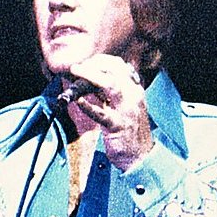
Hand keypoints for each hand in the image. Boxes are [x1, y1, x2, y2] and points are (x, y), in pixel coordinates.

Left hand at [66, 54, 153, 170]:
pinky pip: (101, 114)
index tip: (87, 62)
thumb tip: (93, 81)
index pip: (121, 65)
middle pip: (115, 70)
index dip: (102, 60)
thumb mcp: (127, 107)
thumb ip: (114, 93)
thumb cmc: (130, 131)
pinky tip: (78, 102)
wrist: (141, 156)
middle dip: (94, 64)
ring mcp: (127, 111)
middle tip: (78, 67)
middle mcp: (134, 97)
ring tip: (76, 72)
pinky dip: (88, 106)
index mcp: (136, 91)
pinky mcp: (118, 126)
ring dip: (91, 75)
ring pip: (111, 85)